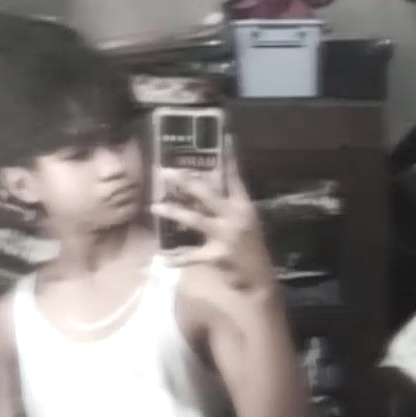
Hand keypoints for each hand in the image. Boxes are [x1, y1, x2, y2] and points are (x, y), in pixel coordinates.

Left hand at [151, 145, 274, 292]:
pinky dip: (177, 258)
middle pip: (208, 194)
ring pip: (195, 219)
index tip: (223, 137)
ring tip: (155, 207)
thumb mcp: (246, 222)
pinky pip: (191, 255)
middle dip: (186, 182)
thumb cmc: (251, 249)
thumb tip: (204, 190)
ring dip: (173, 212)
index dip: (229, 157)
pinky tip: (163, 258)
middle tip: (166, 172)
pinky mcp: (217, 255)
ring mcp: (226, 235)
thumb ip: (229, 206)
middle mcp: (235, 216)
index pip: (234, 176)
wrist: (260, 279)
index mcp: (244, 206)